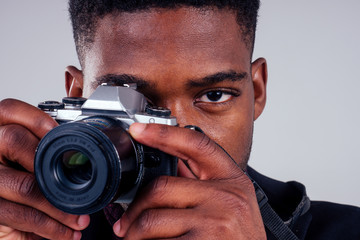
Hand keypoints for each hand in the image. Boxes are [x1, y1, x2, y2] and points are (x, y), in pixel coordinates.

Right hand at [0, 99, 89, 239]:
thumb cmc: (20, 181)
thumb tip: (82, 141)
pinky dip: (49, 227)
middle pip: (14, 140)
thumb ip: (45, 148)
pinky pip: (19, 215)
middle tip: (77, 184)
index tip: (61, 132)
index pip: (9, 110)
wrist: (2, 215)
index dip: (37, 118)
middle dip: (52, 163)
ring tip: (80, 219)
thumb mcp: (27, 161)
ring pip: (24, 184)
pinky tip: (66, 233)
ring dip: (60, 206)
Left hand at [113, 123, 265, 238]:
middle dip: (135, 208)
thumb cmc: (240, 238)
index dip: (163, 133)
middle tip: (126, 223)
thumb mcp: (230, 203)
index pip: (195, 144)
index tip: (138, 130)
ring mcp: (215, 222)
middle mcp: (226, 197)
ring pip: (152, 219)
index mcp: (231, 179)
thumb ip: (201, 185)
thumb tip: (166, 171)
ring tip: (133, 238)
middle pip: (161, 187)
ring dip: (134, 232)